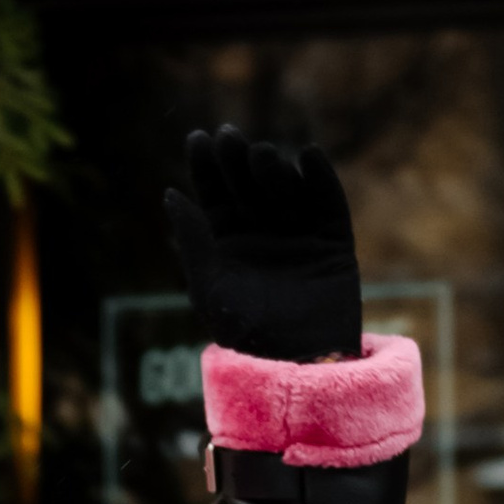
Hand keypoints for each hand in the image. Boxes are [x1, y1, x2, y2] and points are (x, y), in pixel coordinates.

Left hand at [163, 124, 361, 365]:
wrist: (300, 363)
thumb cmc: (246, 334)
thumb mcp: (210, 288)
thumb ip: (194, 241)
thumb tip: (170, 193)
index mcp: (227, 239)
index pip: (214, 192)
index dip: (206, 165)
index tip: (198, 140)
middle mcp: (261, 230)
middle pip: (247, 183)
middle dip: (236, 160)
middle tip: (228, 139)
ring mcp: (298, 231)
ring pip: (284, 187)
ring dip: (273, 168)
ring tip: (261, 156)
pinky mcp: (333, 238)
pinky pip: (328, 202)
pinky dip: (321, 178)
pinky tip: (308, 157)